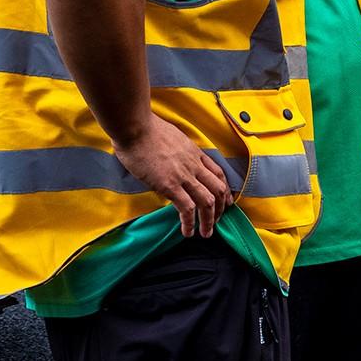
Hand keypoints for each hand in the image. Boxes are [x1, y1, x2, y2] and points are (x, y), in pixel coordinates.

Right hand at [117, 114, 232, 235]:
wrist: (135, 127)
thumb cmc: (145, 129)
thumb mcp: (171, 138)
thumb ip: (176, 150)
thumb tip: (171, 158)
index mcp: (194, 153)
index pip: (218, 173)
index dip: (224, 189)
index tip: (226, 201)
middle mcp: (193, 165)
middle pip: (218, 189)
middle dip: (221, 209)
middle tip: (217, 221)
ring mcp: (183, 175)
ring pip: (207, 202)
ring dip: (209, 221)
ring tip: (206, 233)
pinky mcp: (169, 185)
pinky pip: (187, 208)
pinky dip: (190, 223)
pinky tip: (187, 231)